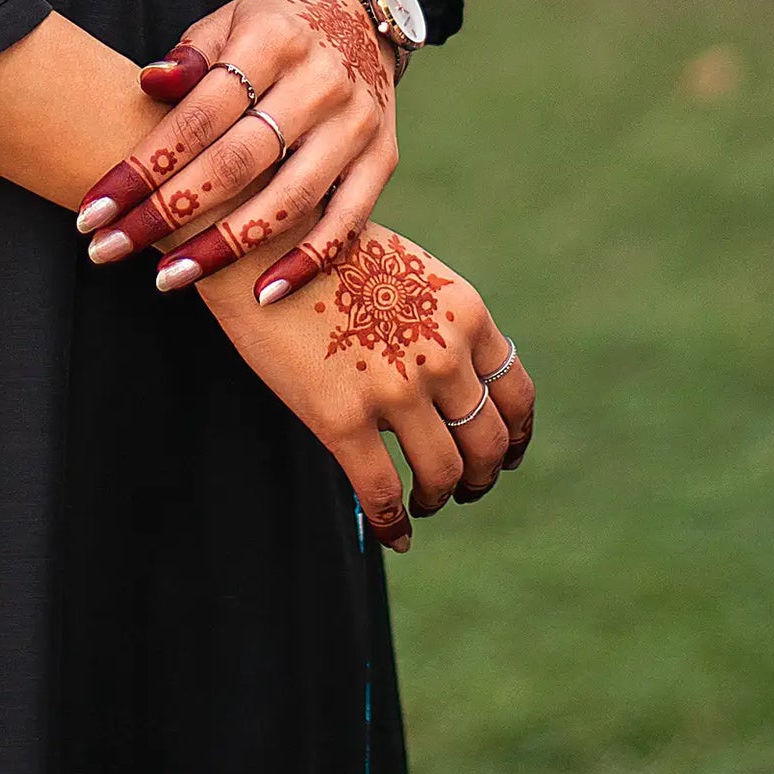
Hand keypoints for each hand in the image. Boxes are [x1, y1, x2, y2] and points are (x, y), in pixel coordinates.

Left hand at [74, 0, 399, 288]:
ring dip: (225, 247)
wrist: (357, 12)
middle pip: (236, 162)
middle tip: (110, 251)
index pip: (197, 116)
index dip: (143, 166)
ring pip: (287, 200)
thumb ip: (190, 56)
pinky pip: (347, 222)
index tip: (93, 211)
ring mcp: (355, 123)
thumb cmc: (271, 28)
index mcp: (272, 41)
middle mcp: (319, 82)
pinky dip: (306, 261)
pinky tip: (262, 295)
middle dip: (167, 213)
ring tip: (170, 278)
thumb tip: (149, 84)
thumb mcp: (226, 21)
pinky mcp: (382, 158)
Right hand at [204, 224, 535, 550]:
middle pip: (487, 444)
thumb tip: (455, 382)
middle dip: (480, 477)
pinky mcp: (341, 418)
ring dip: (438, 497)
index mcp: (464, 313)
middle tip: (464, 489)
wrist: (257, 239)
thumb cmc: (326, 248)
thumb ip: (439, 322)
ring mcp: (394, 388)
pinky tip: (394, 534)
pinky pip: (383, 494)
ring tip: (423, 501)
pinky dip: (393, 525)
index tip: (505, 455)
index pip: (516, 394)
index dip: (514, 436)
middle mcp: (442, 354)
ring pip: (443, 474)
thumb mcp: (407, 269)